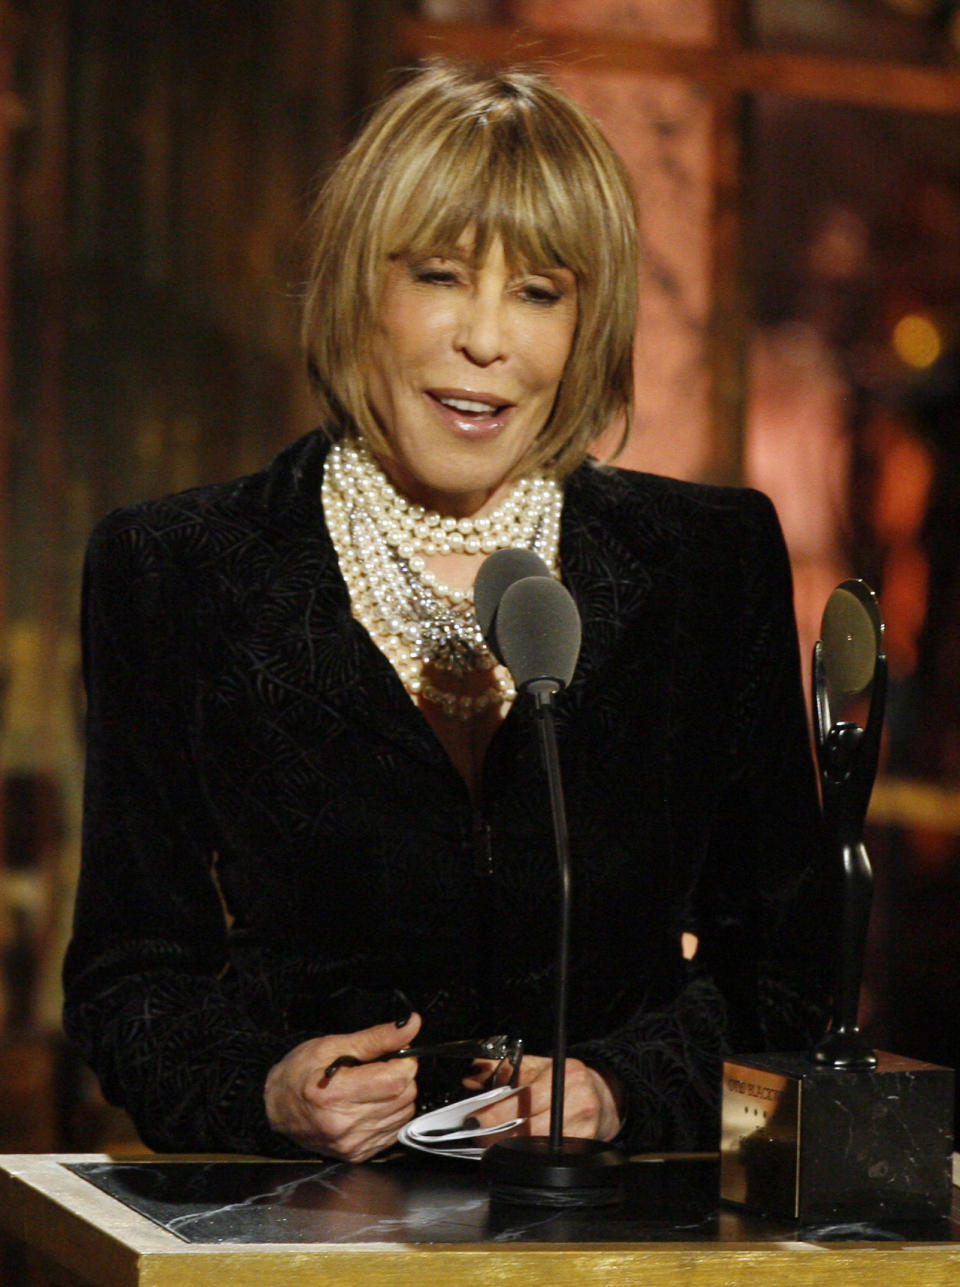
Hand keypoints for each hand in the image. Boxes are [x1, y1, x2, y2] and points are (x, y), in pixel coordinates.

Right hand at [264, 1013, 421, 1161]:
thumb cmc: (300, 1072)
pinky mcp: (358, 1155)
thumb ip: (377, 1037)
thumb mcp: (333, 1045)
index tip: (394, 1053)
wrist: (276, 1108)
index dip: (404, 1061)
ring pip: (404, 1114)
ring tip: (372, 1085)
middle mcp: (345, 1126)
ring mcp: (352, 1145)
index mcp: (336, 1095)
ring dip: (397, 1096)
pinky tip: (371, 1104)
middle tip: (379, 1067)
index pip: (396, 1080)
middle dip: (401, 1076)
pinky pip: (395, 1131)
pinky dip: (391, 1114)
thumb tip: (411, 1024)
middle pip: (404, 1096)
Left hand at [462, 1052, 621, 1141]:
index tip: (476, 1119)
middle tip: (479, 1134)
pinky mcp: (585, 1147)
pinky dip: (529, 1154)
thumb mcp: (538, 1066)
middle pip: (531, 1126)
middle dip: (500, 1133)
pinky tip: (517, 1150)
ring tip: (493, 1142)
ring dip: (512, 1146)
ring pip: (538, 1145)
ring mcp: (584, 1127)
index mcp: (566, 1074)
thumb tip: (475, 1073)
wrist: (603, 1096)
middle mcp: (578, 1100)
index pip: (526, 1097)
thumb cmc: (567, 1080)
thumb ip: (505, 1069)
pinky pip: (549, 1155)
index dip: (497, 1111)